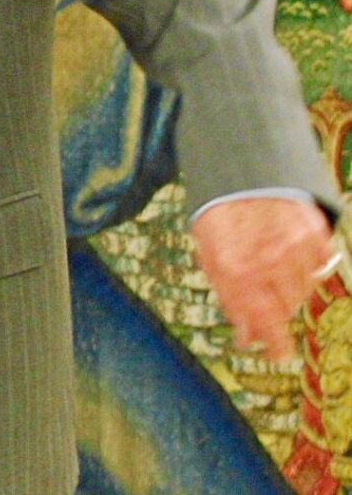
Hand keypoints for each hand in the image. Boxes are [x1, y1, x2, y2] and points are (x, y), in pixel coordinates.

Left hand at [190, 197, 332, 361]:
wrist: (238, 172)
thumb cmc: (219, 217)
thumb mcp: (210, 257)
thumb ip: (230, 298)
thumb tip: (246, 336)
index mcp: (235, 268)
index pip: (263, 320)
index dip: (275, 342)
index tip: (280, 355)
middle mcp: (267, 259)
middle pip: (284, 307)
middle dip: (274, 308)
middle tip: (263, 295)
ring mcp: (294, 245)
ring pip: (303, 289)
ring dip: (289, 288)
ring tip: (271, 269)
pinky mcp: (314, 231)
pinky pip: (319, 265)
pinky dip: (306, 266)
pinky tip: (288, 254)